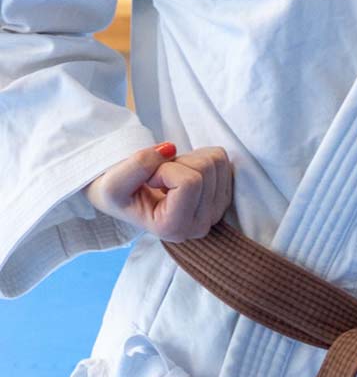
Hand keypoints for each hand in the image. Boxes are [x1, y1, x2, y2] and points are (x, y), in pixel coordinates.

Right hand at [85, 142, 233, 242]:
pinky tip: (182, 175)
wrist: (125, 197)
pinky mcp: (223, 195)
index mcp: (173, 228)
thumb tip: (171, 148)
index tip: (149, 181)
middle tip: (158, 177)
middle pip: (205, 169)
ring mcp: (215, 211)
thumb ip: (138, 165)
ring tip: (168, 176)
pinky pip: (221, 157)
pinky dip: (198, 157)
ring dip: (187, 159)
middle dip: (176, 162)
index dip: (165, 170)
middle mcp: (200, 225)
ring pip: (215, 160)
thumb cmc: (119, 195)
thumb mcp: (113, 184)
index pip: (189, 182)